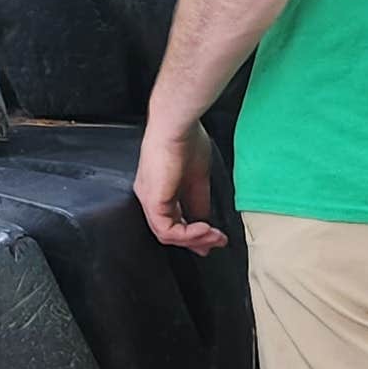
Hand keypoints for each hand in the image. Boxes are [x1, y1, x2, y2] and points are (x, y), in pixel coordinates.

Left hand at [135, 114, 223, 252]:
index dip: (194, 235)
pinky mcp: (152, 201)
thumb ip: (199, 202)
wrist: (178, 126)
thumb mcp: (198, 179)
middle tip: (218, 242)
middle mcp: (151, 197)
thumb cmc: (187, 140)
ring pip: (168, 235)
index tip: (213, 239)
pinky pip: (167, 230)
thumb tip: (206, 223)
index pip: (173, 222)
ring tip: (215, 236)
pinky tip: (205, 228)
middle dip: (198, 241)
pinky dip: (188, 234)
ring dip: (196, 239)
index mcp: (159, 190)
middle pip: (171, 231)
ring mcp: (149, 200)